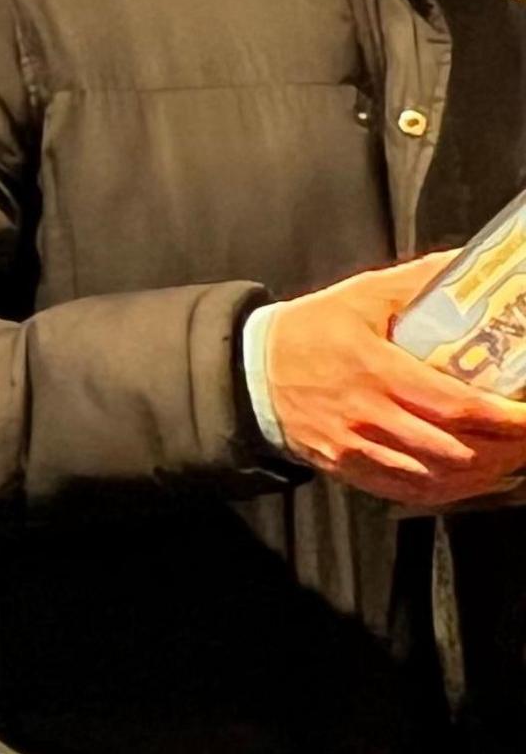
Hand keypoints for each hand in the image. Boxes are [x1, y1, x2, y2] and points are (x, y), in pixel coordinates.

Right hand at [269, 252, 525, 507]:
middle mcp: (368, 414)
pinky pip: (408, 491)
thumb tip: (470, 262)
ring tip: (510, 458)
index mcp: (376, 369)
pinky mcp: (348, 466)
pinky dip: (449, 491)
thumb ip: (419, 282)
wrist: (253, 368)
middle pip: (454, 448)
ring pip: (436, 476)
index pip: (455, 405)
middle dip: (506, 449)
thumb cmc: (313, 329)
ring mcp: (357, 446)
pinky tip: (471, 479)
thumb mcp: (363, 295)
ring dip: (483, 473)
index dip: (505, 418)